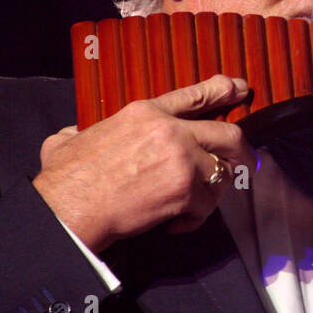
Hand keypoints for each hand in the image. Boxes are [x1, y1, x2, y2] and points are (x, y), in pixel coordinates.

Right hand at [32, 75, 256, 250]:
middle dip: (242, 151)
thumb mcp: (68, 138)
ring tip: (193, 205)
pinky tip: (175, 223)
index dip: (221, 91)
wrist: (70, 208)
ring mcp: (181, 158)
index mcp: (144, 113)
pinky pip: (206, 205)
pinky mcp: (186, 189)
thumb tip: (72, 134)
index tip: (238, 89)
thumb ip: (80, 130)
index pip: (193, 97)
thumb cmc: (67, 179)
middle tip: (244, 162)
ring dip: (212, 193)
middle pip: (228, 134)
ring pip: (222, 173)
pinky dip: (193, 219)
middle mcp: (170, 130)